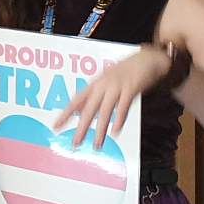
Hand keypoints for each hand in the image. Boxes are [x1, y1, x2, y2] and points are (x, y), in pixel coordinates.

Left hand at [53, 46, 168, 148]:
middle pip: (89, 109)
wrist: (147, 59)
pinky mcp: (131, 88)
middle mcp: (103, 85)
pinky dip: (119, 119)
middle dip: (82, 127)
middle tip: (75, 142)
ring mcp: (117, 86)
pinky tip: (115, 131)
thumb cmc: (125, 71)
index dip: (66, 114)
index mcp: (95, 84)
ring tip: (97, 144)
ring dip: (100, 129)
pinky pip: (123, 106)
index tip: (56, 126)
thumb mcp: (104, 81)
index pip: (76, 101)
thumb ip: (92, 95)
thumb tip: (77, 110)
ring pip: (105, 111)